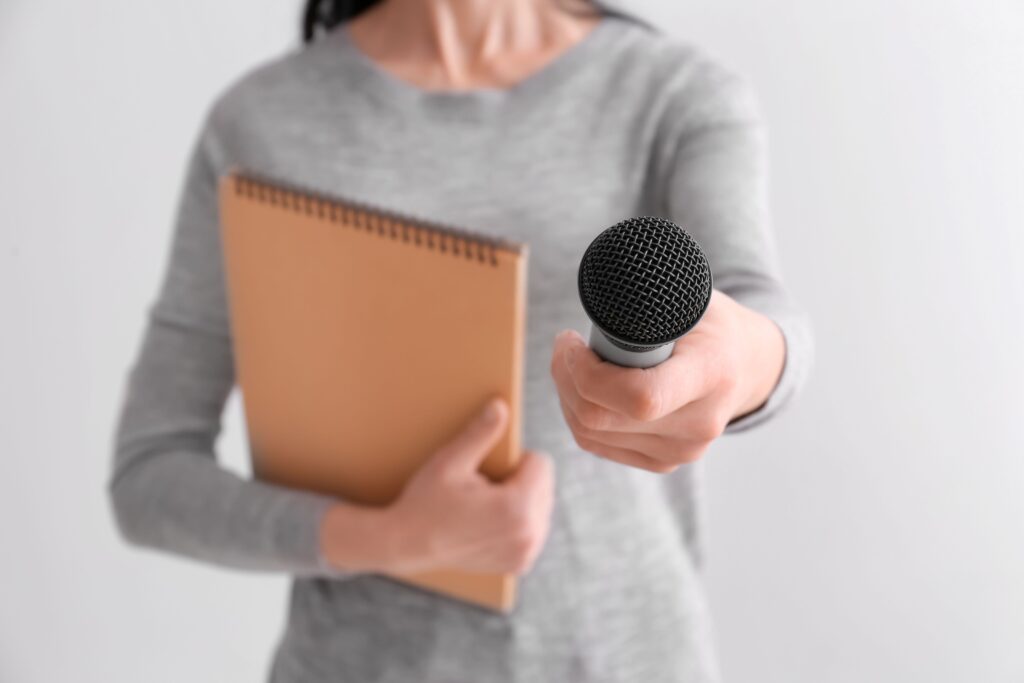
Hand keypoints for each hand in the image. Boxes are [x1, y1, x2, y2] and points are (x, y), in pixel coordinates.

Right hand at [320, 398, 553, 575]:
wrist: (407, 545)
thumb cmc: (426, 500)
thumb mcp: (451, 462)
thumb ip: (480, 434)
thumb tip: (501, 405)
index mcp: (517, 508)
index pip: (541, 464)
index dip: (515, 460)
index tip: (488, 470)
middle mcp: (529, 535)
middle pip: (546, 485)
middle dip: (521, 480)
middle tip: (484, 488)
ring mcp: (526, 553)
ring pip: (542, 506)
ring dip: (523, 500)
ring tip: (486, 505)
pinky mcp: (520, 563)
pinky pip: (535, 528)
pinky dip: (519, 521)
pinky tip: (489, 522)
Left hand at [550, 290, 784, 472]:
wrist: (747, 365)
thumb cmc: (710, 323)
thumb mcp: (690, 295)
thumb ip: (648, 299)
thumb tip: (601, 289)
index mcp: (711, 373)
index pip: (641, 396)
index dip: (588, 373)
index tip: (571, 340)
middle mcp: (699, 423)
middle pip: (601, 419)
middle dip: (566, 379)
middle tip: (565, 346)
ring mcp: (682, 450)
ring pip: (590, 434)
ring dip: (567, 396)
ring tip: (574, 363)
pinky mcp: (664, 461)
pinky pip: (597, 444)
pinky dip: (578, 415)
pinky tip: (584, 388)